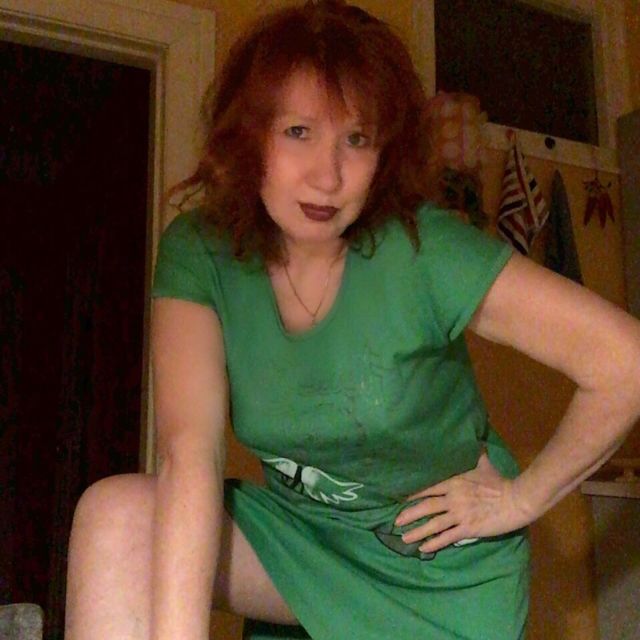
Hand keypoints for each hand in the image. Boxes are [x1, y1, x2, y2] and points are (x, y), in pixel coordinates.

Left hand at [394, 450, 529, 552]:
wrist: (515, 500)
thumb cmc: (499, 481)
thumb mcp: (483, 464)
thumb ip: (475, 454)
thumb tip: (474, 440)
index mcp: (454, 482)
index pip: (428, 488)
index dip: (414, 495)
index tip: (401, 500)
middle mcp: (453, 498)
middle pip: (426, 507)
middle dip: (409, 514)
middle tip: (396, 521)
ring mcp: (460, 514)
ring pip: (433, 524)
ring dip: (417, 531)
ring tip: (404, 537)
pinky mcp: (468, 529)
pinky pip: (447, 537)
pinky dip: (434, 543)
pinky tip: (423, 548)